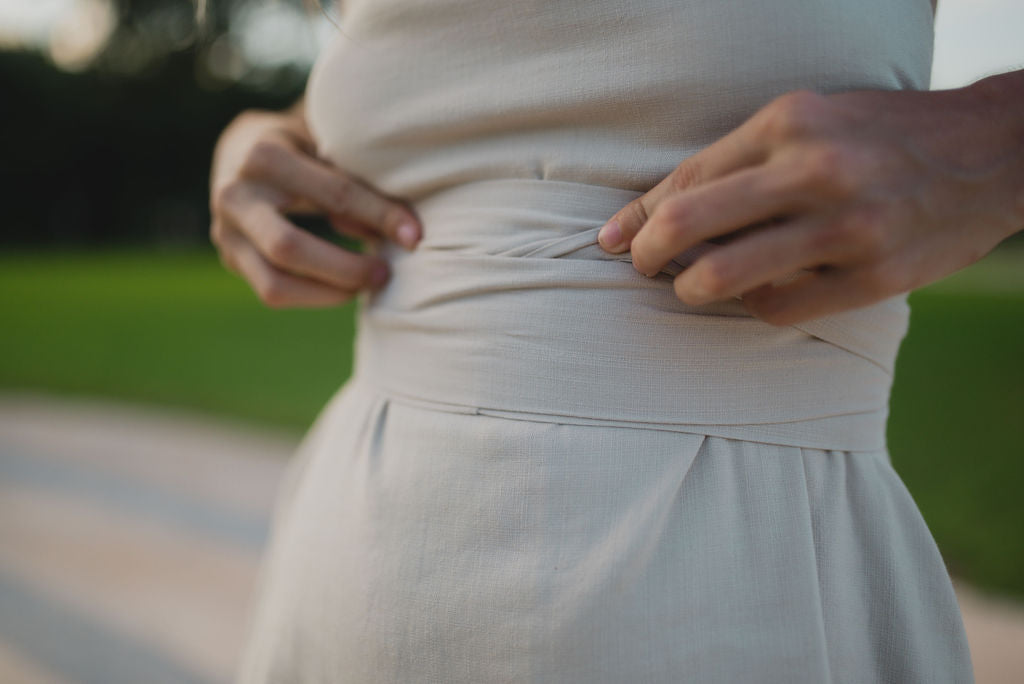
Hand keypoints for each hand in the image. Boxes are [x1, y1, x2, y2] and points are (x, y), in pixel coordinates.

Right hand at [209, 107, 421, 307]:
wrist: (242, 148)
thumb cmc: (305, 143)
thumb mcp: (331, 144)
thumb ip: (360, 181)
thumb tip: (399, 234)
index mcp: (265, 154)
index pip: (333, 195)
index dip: (379, 217)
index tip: (415, 236)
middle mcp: (235, 195)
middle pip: (289, 248)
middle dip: (345, 269)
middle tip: (385, 273)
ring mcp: (225, 231)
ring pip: (274, 285)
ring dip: (330, 292)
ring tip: (368, 284)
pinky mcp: (231, 257)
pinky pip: (274, 292)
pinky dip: (315, 295)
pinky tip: (345, 285)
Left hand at [597, 82, 1023, 324]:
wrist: (992, 152)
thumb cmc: (881, 136)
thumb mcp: (813, 120)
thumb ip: (743, 159)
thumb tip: (662, 206)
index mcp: (789, 122)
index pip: (687, 177)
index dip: (639, 214)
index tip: (613, 238)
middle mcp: (814, 169)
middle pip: (689, 222)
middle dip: (647, 253)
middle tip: (639, 266)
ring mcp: (845, 226)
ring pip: (724, 276)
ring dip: (691, 289)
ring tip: (690, 286)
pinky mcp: (872, 275)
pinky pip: (778, 307)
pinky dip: (753, 306)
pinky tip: (753, 295)